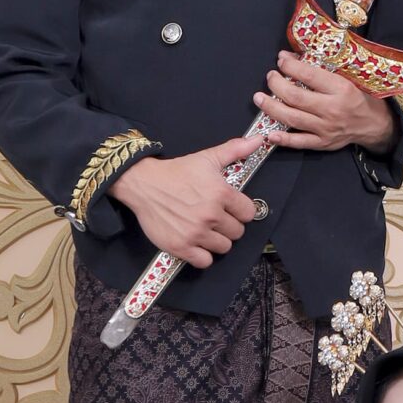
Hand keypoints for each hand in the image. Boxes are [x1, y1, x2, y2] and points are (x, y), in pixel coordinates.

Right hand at [111, 137, 264, 265]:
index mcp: (221, 194)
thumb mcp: (207, 158)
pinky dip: (202, 255)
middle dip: (228, 225)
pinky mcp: (181, 247)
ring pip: (224, 248)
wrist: (144, 183)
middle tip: (215, 218)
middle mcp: (211, 215)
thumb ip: (235, 150)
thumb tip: (258, 140)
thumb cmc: (176, 172)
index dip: (240, 211)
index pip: (249, 213)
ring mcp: (196, 233)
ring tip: (205, 229)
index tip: (230, 208)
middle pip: (237, 232)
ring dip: (216, 241)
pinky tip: (196, 243)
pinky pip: (204, 262)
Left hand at [254, 53, 394, 152]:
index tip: (281, 61)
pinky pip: (298, 142)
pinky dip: (282, 139)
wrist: (374, 124)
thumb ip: (319, 69)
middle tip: (270, 77)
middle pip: (295, 97)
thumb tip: (290, 57)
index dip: (291, 67)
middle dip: (276, 85)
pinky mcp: (322, 143)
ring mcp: (326, 128)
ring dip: (271, 107)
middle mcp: (332, 110)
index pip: (309, 75)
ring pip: (292, 118)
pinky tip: (269, 133)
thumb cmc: (358, 97)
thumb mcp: (346, 77)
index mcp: (341, 89)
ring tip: (259, 98)